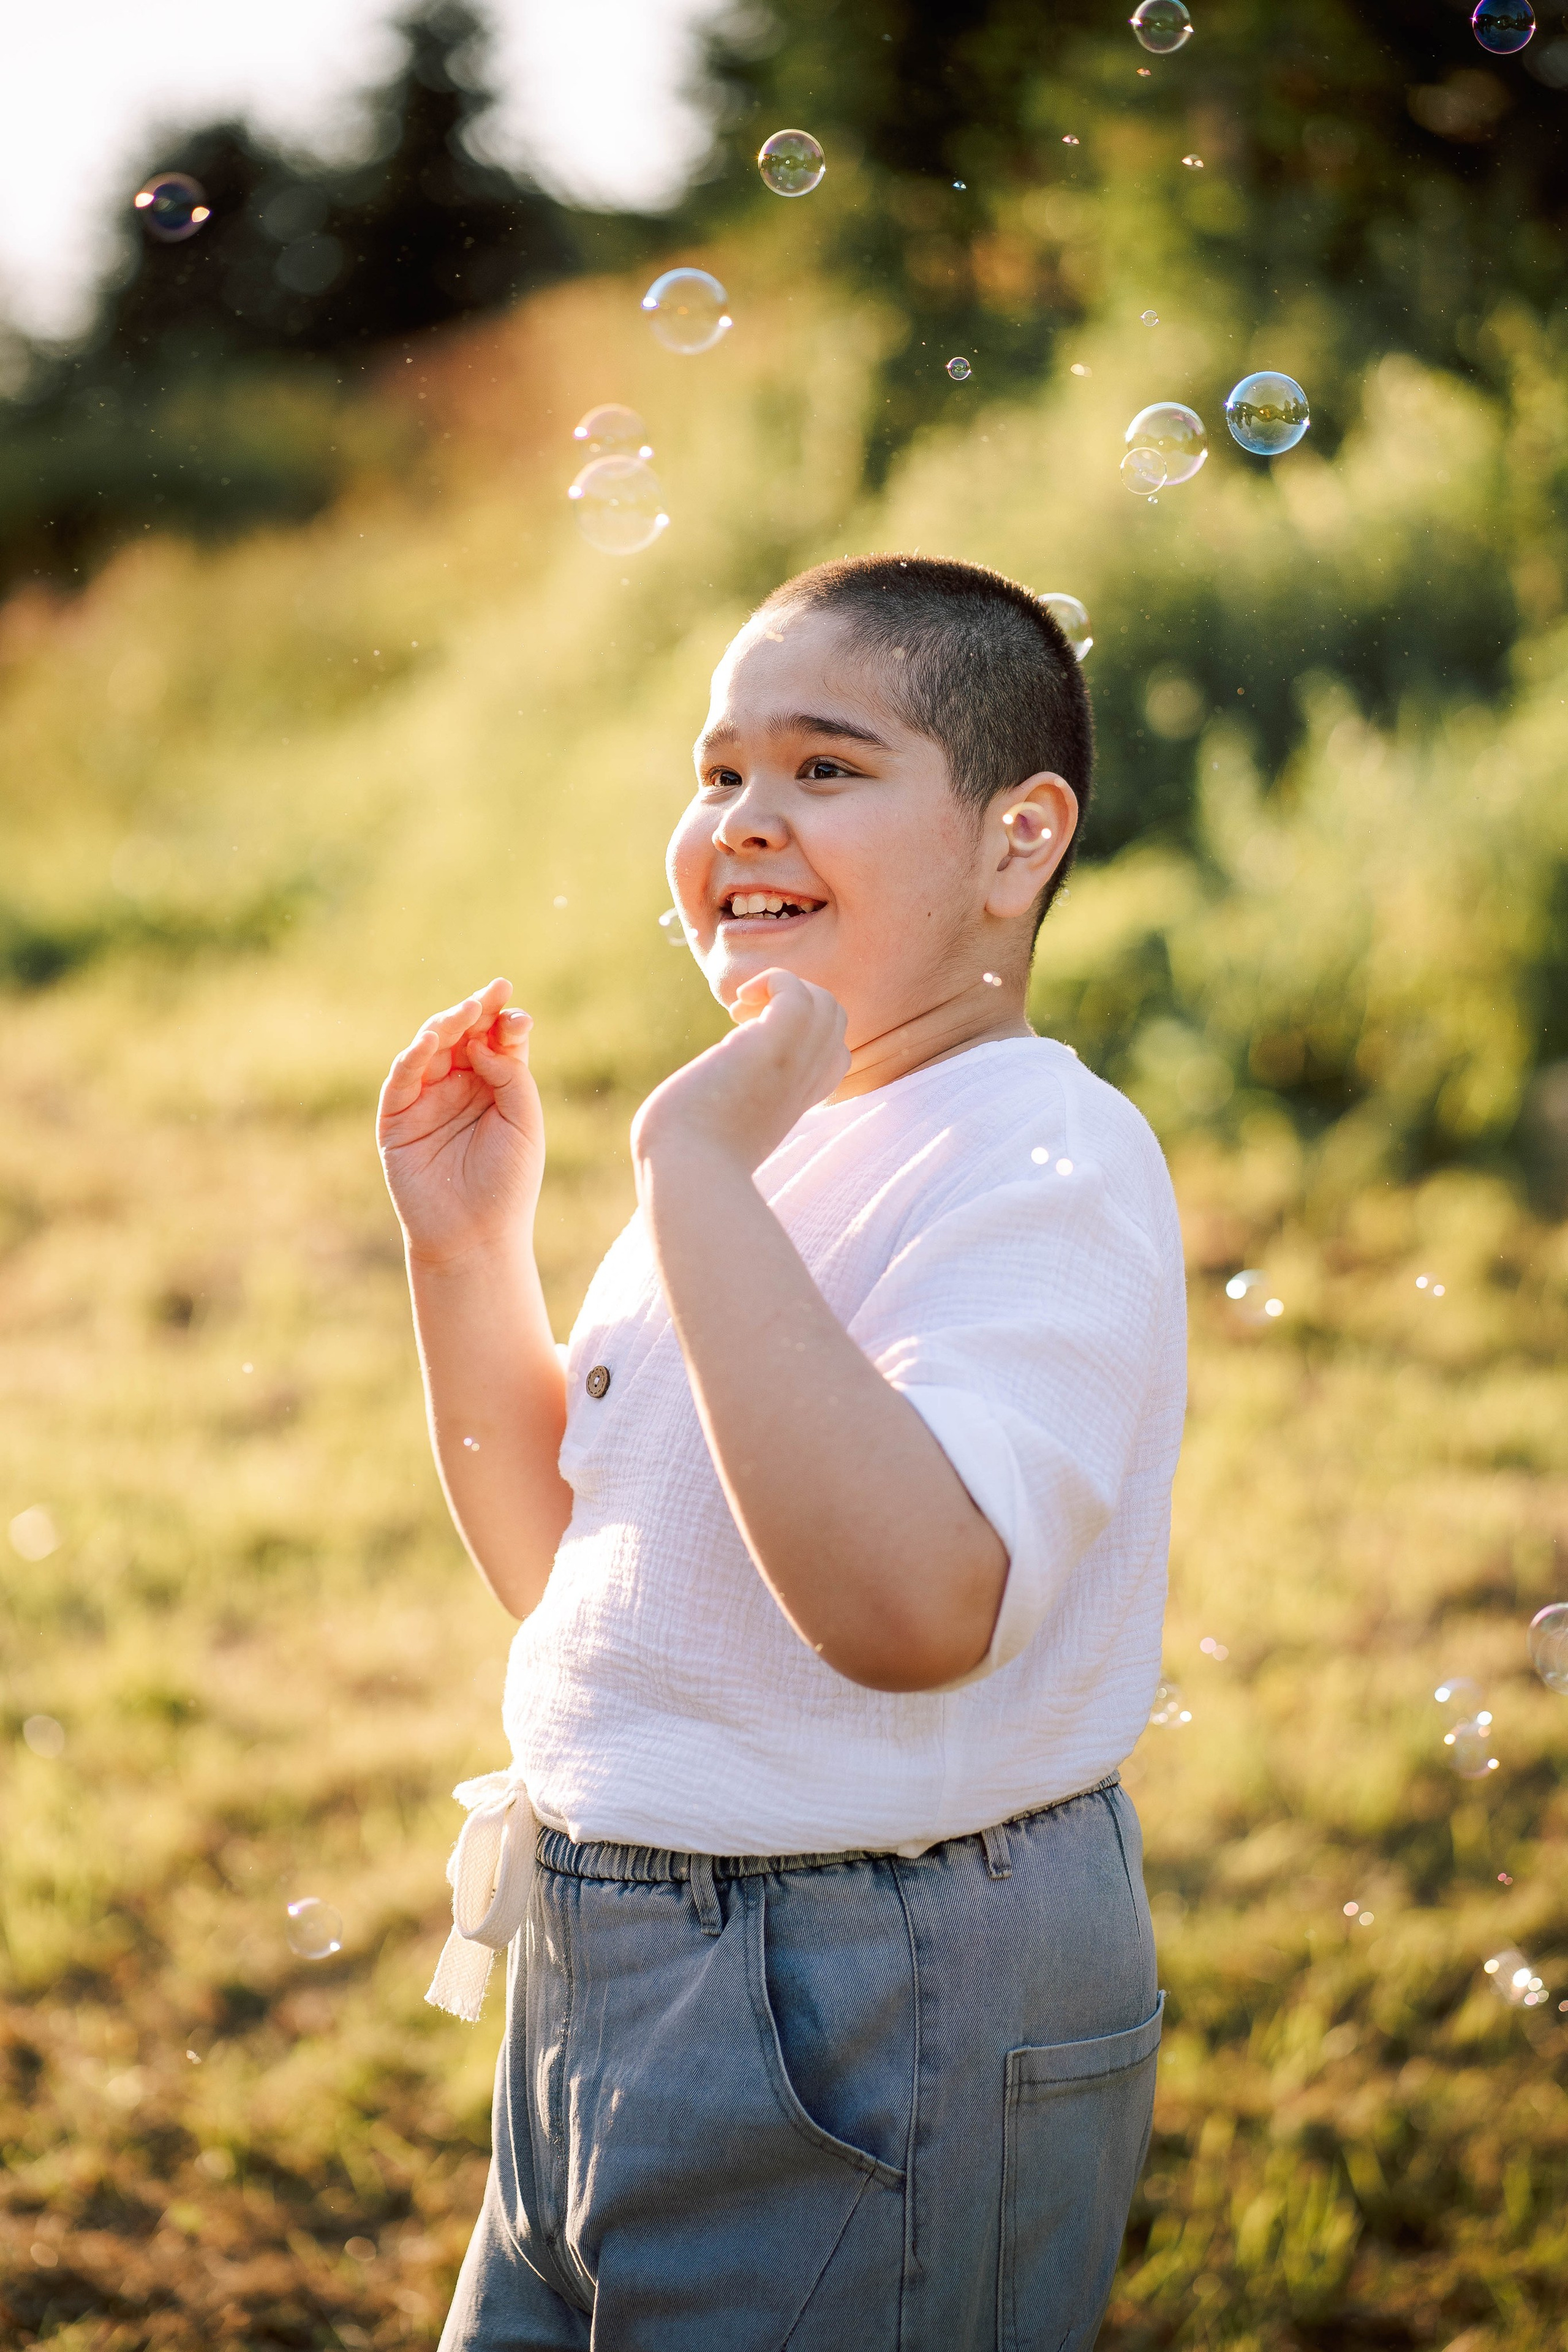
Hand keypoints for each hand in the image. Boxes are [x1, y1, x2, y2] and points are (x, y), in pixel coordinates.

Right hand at [377, 978, 543, 1265]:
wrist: (475, 1235)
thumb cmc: (508, 1183)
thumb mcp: (524, 1122)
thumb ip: (511, 1075)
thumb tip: (484, 1039)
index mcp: (495, 1086)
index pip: (497, 1041)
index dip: (504, 1021)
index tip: (516, 1011)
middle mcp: (459, 1087)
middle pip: (463, 1036)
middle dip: (475, 1013)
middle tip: (490, 996)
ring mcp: (426, 1100)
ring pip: (430, 1049)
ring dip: (445, 1026)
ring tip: (464, 1013)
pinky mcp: (397, 1119)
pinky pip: (402, 1079)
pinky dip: (412, 1057)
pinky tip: (429, 1040)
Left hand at [632, 969, 848, 1176]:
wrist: (686, 1171)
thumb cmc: (689, 1158)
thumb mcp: (725, 1124)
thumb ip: (733, 1102)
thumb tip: (707, 1090)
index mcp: (797, 1100)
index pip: (834, 1053)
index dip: (803, 1031)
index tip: (754, 1040)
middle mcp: (804, 1082)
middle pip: (836, 1020)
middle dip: (797, 1001)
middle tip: (746, 1019)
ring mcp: (793, 1064)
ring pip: (827, 1003)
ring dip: (784, 989)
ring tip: (742, 1010)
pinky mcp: (771, 1048)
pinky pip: (797, 993)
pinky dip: (772, 981)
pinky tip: (737, 1005)